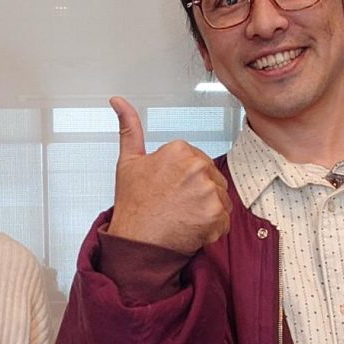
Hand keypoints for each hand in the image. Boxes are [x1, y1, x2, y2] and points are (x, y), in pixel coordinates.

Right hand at [103, 96, 230, 254]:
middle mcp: (196, 166)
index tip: (168, 191)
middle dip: (198, 194)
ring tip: (182, 218)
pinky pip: (224, 221)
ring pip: (220, 199)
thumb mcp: (128, 162)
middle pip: (211, 179)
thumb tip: (118, 101)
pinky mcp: (217, 214)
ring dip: (206, 212)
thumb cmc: (133, 205)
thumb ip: (129, 127)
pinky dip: (212, 230)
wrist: (136, 242)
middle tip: (174, 206)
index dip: (183, 180)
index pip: (196, 163)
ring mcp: (208, 190)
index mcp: (179, 150)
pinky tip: (191, 230)